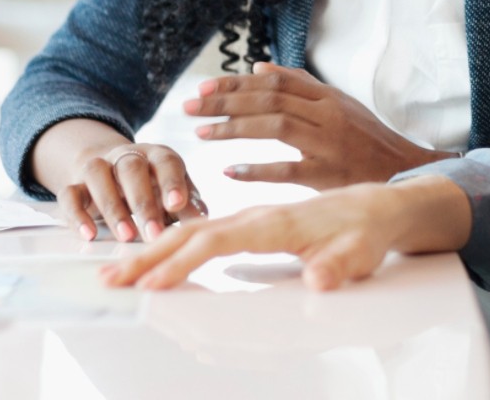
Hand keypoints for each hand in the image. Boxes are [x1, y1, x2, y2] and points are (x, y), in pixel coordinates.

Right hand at [54, 138, 207, 243]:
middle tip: (154, 234)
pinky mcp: (75, 185)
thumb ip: (186, 204)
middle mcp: (126, 155)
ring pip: (98, 176)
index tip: (177, 205)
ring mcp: (98, 167)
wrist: (110, 170)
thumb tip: (201, 220)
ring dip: (112, 207)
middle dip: (143, 202)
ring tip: (126, 236)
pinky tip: (89, 235)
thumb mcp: (172, 192)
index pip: (166, 162)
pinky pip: (69, 194)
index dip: (172, 182)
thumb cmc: (153, 187)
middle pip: (131, 169)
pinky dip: (77, 215)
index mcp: (156, 155)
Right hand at [101, 176, 472, 290]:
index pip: (217, 242)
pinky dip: (174, 238)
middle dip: (148, 257)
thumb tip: (318, 282)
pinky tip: (155, 249)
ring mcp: (253, 217)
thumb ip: (338, 268)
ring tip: (118, 269)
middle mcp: (257, 216)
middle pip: (192, 233)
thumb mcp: (359, 254)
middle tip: (110, 280)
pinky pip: (207, 228)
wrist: (380, 204)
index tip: (151, 284)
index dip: (182, 264)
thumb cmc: (366, 232)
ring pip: (193, 229)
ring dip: (153, 248)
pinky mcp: (254, 221)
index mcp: (275, 223)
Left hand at [183, 63, 451, 188]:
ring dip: (236, 128)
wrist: (404, 169)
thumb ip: (301, 84)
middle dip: (226, 102)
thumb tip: (261, 68)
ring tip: (203, 133)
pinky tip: (231, 171)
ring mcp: (328, 144)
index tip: (204, 87)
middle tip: (190, 107)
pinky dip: (259, 170)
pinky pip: (289, 170)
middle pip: (269, 100)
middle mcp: (326, 114)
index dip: (237, 83)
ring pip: (276, 128)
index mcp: (326, 96)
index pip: (274, 83)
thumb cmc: (367, 138)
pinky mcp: (330, 175)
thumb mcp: (338, 103)